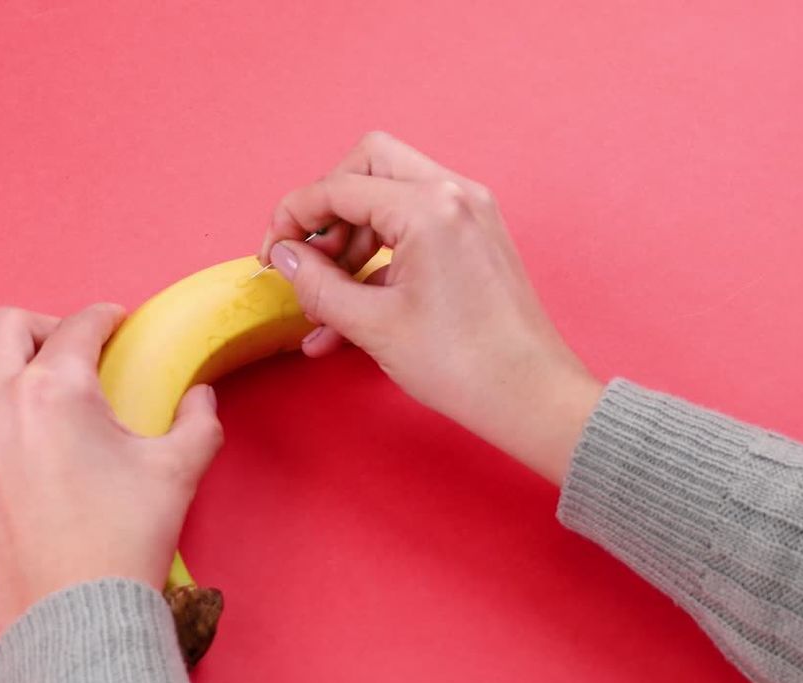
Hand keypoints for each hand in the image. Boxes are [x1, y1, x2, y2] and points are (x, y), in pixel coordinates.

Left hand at [0, 304, 222, 634]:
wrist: (75, 619)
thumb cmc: (126, 541)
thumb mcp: (178, 471)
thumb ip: (197, 420)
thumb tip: (199, 397)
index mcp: (56, 391)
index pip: (79, 326)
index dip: (104, 318)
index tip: (114, 325)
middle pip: (5, 326)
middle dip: (43, 327)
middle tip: (72, 354)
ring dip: (16, 388)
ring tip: (50, 420)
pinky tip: (17, 465)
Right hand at [259, 131, 602, 483]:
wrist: (531, 397)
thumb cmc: (463, 364)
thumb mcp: (372, 325)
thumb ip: (317, 284)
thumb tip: (285, 258)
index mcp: (429, 208)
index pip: (339, 188)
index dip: (293, 217)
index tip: (272, 253)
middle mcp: (454, 195)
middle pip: (367, 164)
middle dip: (326, 207)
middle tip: (307, 256)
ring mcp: (470, 212)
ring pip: (389, 192)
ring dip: (350, 236)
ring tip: (326, 296)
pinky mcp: (475, 236)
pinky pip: (413, 225)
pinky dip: (379, 254)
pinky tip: (351, 308)